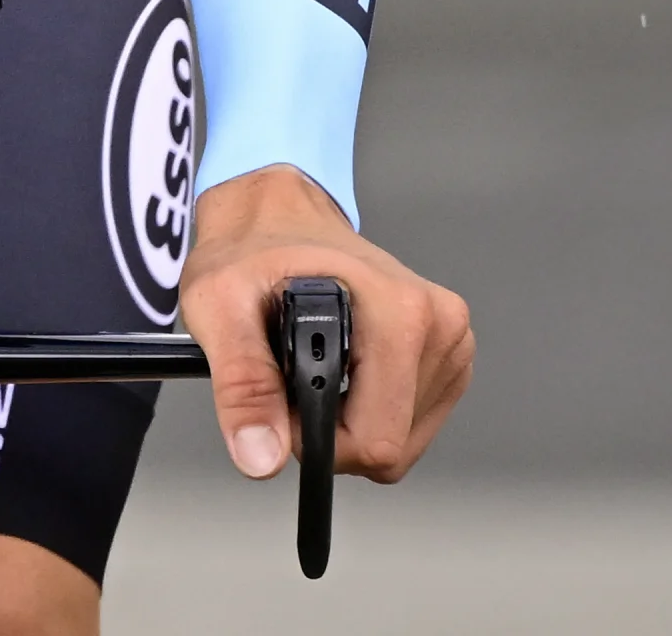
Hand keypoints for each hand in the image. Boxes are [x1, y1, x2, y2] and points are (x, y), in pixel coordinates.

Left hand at [177, 164, 471, 483]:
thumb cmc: (252, 250)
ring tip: (316, 366)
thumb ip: (243, 386)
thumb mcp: (221, 308)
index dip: (314, 438)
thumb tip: (262, 456)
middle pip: (391, 448)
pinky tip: (343, 370)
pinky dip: (369, 413)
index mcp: (401, 311)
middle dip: (330, 434)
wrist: (276, 215)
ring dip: (349, 424)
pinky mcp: (447, 355)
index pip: (375, 441)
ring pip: (400, 442)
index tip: (281, 399)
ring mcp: (450, 340)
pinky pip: (408, 426)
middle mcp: (438, 323)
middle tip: (292, 381)